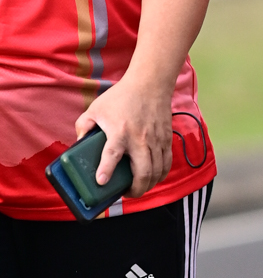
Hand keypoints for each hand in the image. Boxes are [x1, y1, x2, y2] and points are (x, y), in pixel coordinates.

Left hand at [76, 75, 175, 198]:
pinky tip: (153, 178)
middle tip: (127, 194)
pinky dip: (161, 174)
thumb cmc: (121, 96)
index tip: (101, 181)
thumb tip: (79, 143)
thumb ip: (83, 126)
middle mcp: (139, 138)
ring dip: (148, 185)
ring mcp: (155, 140)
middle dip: (136, 189)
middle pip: (143, 171)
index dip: (106, 169)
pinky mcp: (166, 139)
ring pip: (157, 171)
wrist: (150, 83)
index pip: (112, 153)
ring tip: (139, 188)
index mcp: (119, 131)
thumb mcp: (96, 108)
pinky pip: (167, 163)